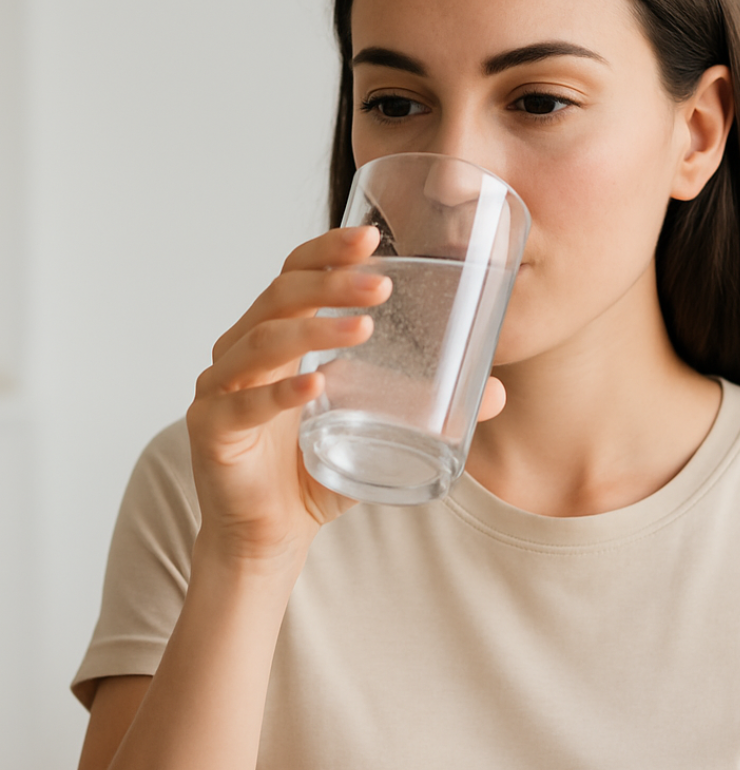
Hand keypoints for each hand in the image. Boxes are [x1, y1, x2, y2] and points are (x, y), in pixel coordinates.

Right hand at [185, 226, 509, 573]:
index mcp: (277, 336)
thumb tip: (497, 392)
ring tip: (364, 327)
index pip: (296, 275)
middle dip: (331, 281)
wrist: (272, 534)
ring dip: (315, 330)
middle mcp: (242, 350)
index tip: (371, 235)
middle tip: (381, 283)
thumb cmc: (316, 469)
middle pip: (281, 297)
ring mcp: (221, 387)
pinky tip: (314, 385)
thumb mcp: (376, 427)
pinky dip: (280, 393)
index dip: (327, 251)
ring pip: (264, 341)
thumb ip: (426, 405)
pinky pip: (244, 404)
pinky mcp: (212, 429)